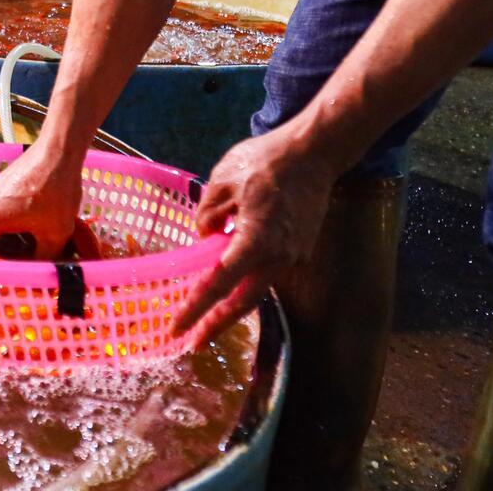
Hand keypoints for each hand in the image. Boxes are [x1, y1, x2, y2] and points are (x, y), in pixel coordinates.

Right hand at [0, 141, 84, 258]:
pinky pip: (0, 208)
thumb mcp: (55, 234)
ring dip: (7, 235)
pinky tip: (33, 223)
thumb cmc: (55, 193)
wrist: (60, 151)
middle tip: (16, 262)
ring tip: (29, 244)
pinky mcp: (5, 181)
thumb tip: (43, 272)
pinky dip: (11, 220)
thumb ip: (45, 259)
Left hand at [170, 126, 342, 345]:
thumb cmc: (266, 161)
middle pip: (243, 301)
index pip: (218, 284)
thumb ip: (207, 215)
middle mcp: (278, 257)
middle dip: (217, 323)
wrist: (315, 152)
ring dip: (233, 303)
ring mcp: (293, 255)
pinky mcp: (301, 248)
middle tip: (194, 341)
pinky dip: (249, 280)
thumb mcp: (222, 180)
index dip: (195, 309)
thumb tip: (205, 238)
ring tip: (209, 314)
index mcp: (255, 242)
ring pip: (258, 289)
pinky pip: (270, 271)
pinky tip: (234, 278)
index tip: (177, 328)